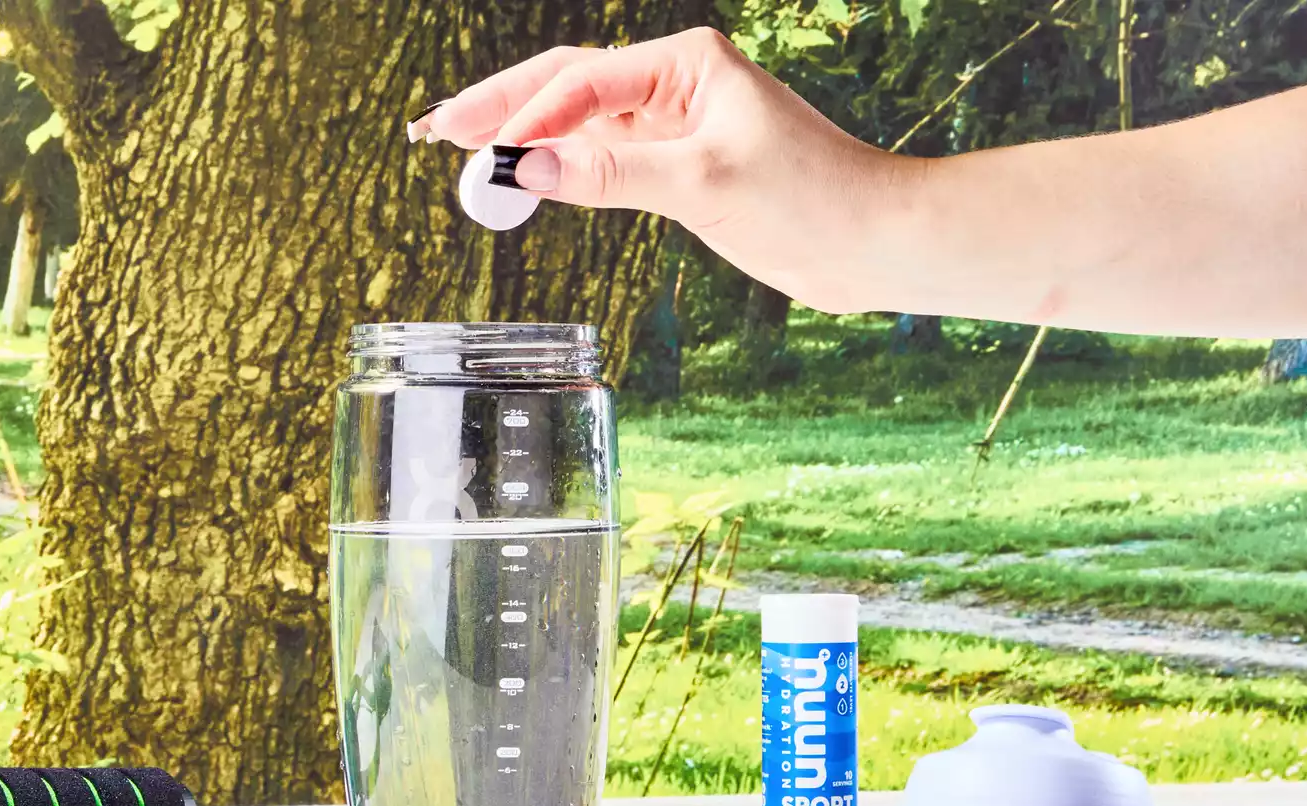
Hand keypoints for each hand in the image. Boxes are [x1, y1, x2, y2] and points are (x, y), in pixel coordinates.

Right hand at [426, 28, 905, 314]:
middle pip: (566, 85)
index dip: (525, 119)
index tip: (480, 156)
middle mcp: (675, 85)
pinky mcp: (680, 169)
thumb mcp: (704, 181)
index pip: (582, 81)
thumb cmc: (812, 197)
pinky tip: (527, 180)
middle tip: (436, 132)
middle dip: (501, 108)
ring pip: (581, 125)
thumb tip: (528, 169)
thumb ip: (613, 174)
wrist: (870, 241)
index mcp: (685, 64)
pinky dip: (562, 171)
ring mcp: (674, 127)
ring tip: (463, 156)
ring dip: (526, 140)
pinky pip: (604, 161)